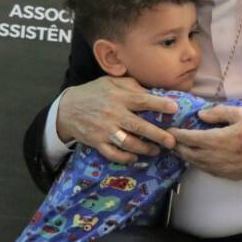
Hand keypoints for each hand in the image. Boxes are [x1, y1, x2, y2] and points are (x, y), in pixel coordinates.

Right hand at [55, 77, 178, 162]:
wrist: (66, 109)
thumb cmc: (93, 93)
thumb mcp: (110, 83)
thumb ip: (131, 86)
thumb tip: (154, 91)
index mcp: (118, 97)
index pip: (142, 100)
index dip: (159, 104)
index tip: (174, 108)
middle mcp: (113, 114)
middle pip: (139, 126)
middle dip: (158, 135)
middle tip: (172, 141)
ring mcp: (104, 130)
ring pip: (128, 143)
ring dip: (145, 149)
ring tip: (156, 151)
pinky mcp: (97, 142)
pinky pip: (114, 154)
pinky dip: (126, 158)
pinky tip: (136, 157)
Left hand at [169, 105, 241, 179]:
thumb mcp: (241, 113)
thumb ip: (218, 113)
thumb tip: (200, 116)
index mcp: (218, 140)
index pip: (189, 139)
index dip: (176, 135)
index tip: (169, 130)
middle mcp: (216, 157)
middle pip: (188, 153)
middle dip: (177, 147)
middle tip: (169, 140)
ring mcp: (221, 169)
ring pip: (196, 164)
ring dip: (185, 156)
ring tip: (179, 149)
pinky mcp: (227, 176)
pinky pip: (206, 170)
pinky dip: (197, 163)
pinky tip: (196, 157)